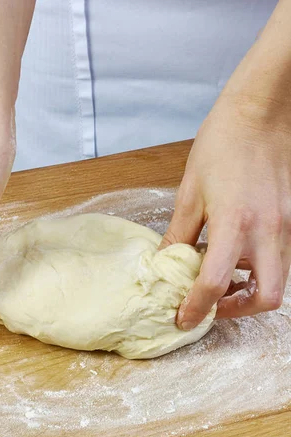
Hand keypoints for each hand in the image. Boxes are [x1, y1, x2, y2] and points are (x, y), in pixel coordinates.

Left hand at [160, 95, 290, 329]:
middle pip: (267, 298)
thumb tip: (164, 265)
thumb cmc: (223, 144)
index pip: (215, 284)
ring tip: (223, 284)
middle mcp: (268, 232)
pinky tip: (238, 259)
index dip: (196, 308)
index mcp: (236, 224)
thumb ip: (178, 235)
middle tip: (213, 305)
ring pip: (279, 281)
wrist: (262, 112)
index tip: (183, 318)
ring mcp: (285, 227)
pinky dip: (261, 271)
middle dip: (238, 311)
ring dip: (252, 292)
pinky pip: (281, 260)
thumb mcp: (190, 192)